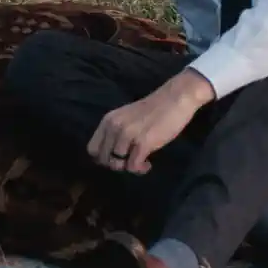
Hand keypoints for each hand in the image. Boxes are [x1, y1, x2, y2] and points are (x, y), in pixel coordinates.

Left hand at [87, 68, 215, 176]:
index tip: (117, 157)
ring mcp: (128, 135)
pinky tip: (148, 164)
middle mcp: (114, 127)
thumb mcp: (127, 117)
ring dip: (129, 167)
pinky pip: (133, 166)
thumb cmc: (154, 109)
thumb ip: (117, 131)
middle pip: (104, 159)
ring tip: (141, 162)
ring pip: (117, 164)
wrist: (175, 98)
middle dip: (117, 164)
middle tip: (131, 160)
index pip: (92, 149)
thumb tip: (111, 155)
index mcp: (108, 120)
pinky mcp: (143, 143)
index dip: (103, 157)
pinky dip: (140, 169)